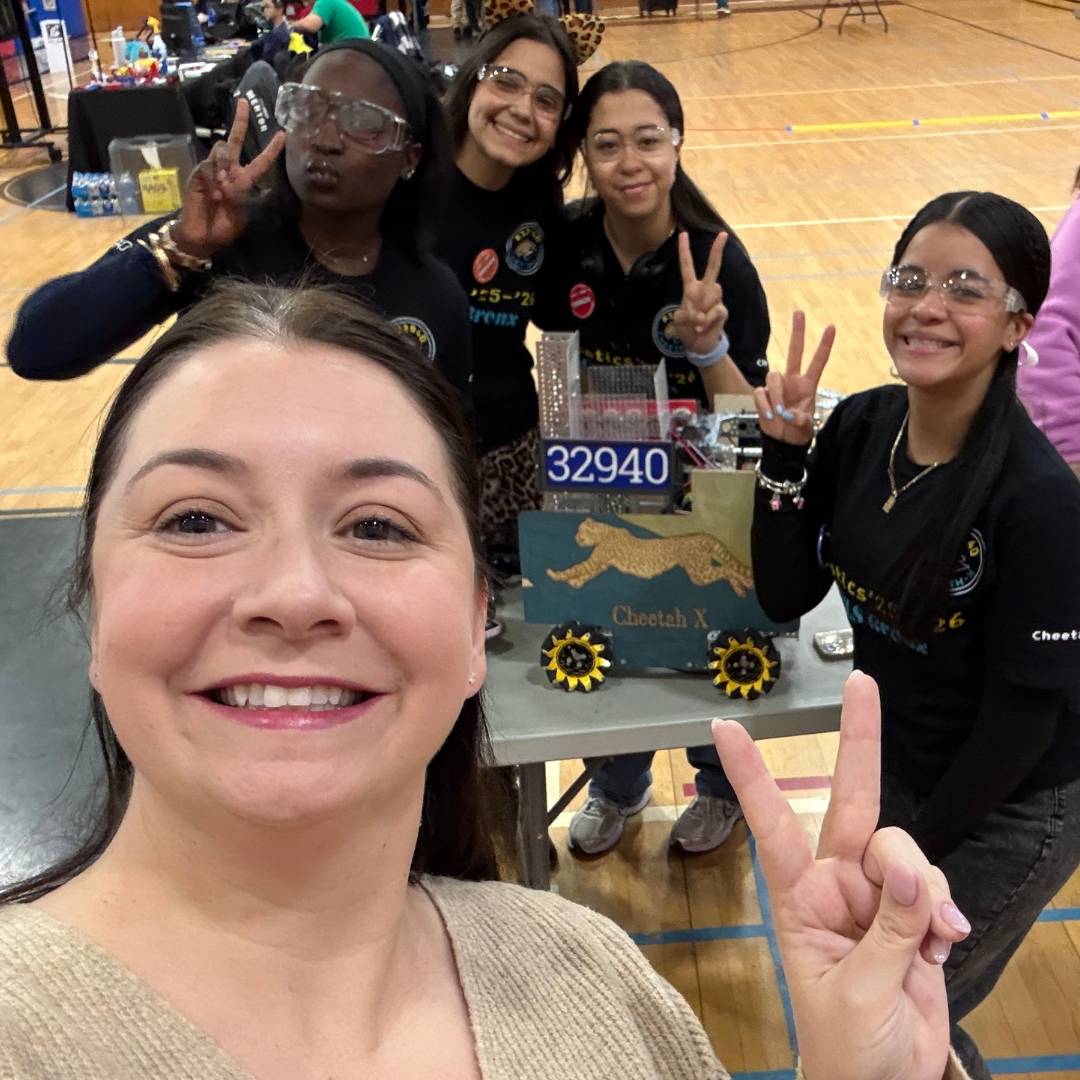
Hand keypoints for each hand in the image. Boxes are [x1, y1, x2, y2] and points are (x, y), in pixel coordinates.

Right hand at [172, 98, 285, 259]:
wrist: (203, 237)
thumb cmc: (223, 228)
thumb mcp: (239, 215)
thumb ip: (238, 196)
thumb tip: (227, 179)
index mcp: (243, 182)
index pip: (259, 162)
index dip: (271, 149)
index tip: (282, 134)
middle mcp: (228, 171)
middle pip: (234, 141)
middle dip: (240, 121)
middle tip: (243, 102)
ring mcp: (212, 171)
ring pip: (221, 150)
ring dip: (225, 166)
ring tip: (223, 189)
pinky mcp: (198, 174)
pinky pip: (208, 167)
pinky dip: (213, 180)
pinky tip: (214, 194)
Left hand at [671, 231, 727, 356]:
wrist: (698, 345)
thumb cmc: (687, 329)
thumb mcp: (679, 321)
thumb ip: (687, 315)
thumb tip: (700, 317)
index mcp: (691, 288)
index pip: (687, 266)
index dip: (684, 250)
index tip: (683, 233)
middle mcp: (704, 290)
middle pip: (712, 267)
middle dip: (717, 251)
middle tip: (723, 234)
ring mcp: (715, 299)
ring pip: (713, 293)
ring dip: (702, 308)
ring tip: (696, 322)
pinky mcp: (722, 311)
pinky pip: (715, 310)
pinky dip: (706, 320)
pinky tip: (701, 327)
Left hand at [713, 671, 970, 1079]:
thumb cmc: (850, 1047)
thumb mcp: (857, 993)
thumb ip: (889, 932)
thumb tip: (913, 875)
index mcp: (799, 896)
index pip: (772, 821)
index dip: (750, 773)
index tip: (724, 725)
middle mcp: (836, 883)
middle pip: (851, 802)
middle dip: (858, 741)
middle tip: (862, 683)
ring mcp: (879, 896)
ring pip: (904, 849)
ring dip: (923, 886)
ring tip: (928, 941)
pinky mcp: (916, 915)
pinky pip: (935, 886)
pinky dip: (946, 911)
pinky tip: (946, 946)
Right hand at [754, 310, 834, 445]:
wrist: (781, 441)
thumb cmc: (797, 432)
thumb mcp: (805, 429)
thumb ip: (800, 421)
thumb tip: (789, 415)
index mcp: (808, 385)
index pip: (818, 362)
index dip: (824, 345)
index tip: (831, 327)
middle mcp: (792, 381)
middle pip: (794, 352)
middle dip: (797, 333)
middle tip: (799, 313)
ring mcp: (777, 387)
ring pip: (773, 376)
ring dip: (777, 395)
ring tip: (780, 412)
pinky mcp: (763, 395)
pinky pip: (760, 393)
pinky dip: (765, 405)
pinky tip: (770, 415)